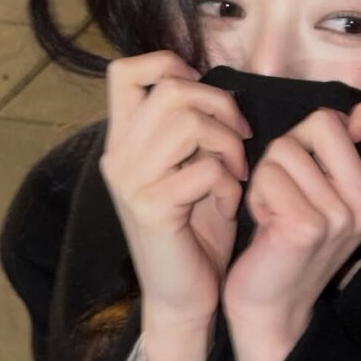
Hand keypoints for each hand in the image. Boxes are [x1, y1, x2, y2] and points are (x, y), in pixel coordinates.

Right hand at [99, 50, 252, 331]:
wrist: (185, 298)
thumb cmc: (197, 231)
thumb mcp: (192, 168)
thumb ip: (193, 129)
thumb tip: (218, 90)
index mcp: (126, 141)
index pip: (124, 72)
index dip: (168, 63)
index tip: (203, 89)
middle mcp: (119, 156)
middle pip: (169, 90)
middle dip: (220, 105)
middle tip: (241, 138)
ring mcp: (131, 182)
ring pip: (189, 123)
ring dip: (229, 144)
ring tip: (237, 174)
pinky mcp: (151, 208)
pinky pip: (205, 169)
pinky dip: (230, 184)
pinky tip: (231, 207)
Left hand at [222, 102, 360, 360]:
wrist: (274, 307)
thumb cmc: (293, 238)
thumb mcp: (333, 195)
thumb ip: (343, 154)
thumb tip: (343, 116)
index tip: (341, 140)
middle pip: (327, 120)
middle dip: (293, 141)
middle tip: (289, 180)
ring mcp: (341, 215)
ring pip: (287, 147)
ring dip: (268, 173)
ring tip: (276, 206)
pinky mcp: (306, 226)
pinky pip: (269, 174)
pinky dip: (256, 193)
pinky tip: (265, 222)